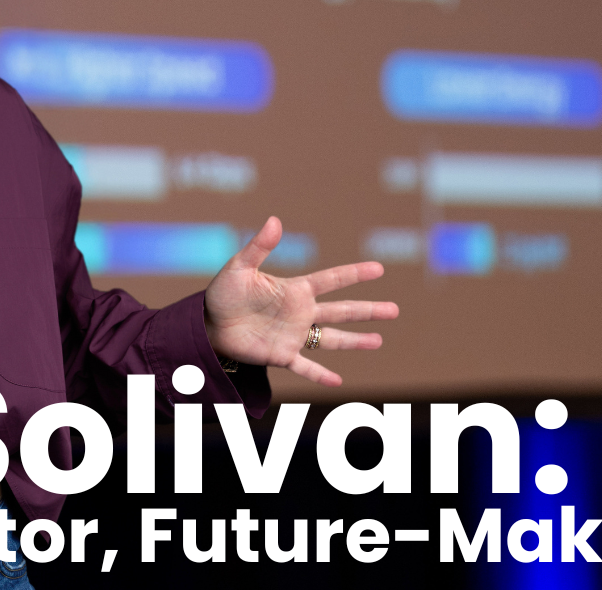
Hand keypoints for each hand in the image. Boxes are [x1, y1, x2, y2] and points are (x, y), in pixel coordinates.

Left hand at [204, 217, 398, 386]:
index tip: (379, 269)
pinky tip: (338, 381)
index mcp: (295, 290)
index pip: (332, 280)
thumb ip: (259, 246)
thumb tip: (275, 220)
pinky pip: (305, 366)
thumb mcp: (240, 267)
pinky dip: (320, 374)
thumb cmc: (222, 293)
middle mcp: (300, 312)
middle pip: (342, 310)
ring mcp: (294, 335)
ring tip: (379, 341)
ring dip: (355, 341)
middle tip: (395, 310)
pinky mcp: (281, 355)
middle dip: (368, 310)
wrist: (206, 324)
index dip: (354, 274)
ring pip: (331, 338)